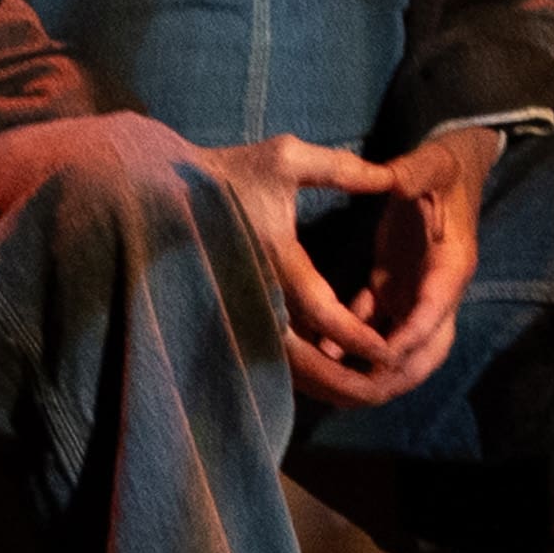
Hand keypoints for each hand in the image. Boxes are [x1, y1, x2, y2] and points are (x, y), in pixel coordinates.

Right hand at [190, 133, 403, 405]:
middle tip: (383, 389)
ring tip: (362, 394)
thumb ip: (340, 169)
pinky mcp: (232, 316)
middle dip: (342, 380)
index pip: (321, 310)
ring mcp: (239, 308)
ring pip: (282, 365)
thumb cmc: (228, 173)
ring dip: (320, 384)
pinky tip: (329, 379)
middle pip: (300, 357)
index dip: (356, 336)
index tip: (388, 352)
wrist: (162, 194)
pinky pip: (267, 355)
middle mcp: (255, 290)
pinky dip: (299, 371)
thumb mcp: (286, 158)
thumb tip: (391, 176)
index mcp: (274, 255)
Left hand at [348, 126, 502, 397]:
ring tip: (330, 381)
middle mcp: (437, 289)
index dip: (410, 336)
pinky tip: (319, 352)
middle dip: (394, 375)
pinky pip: (375, 327)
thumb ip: (411, 173)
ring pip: (399, 348)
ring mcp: (415, 294)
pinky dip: (352, 342)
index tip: (380, 355)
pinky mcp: (394, 289)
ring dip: (370, 368)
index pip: (434, 309)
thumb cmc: (441, 167)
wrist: (450, 168)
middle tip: (355, 391)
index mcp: (451, 264)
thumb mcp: (430, 165)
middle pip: (426, 350)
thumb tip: (392, 176)